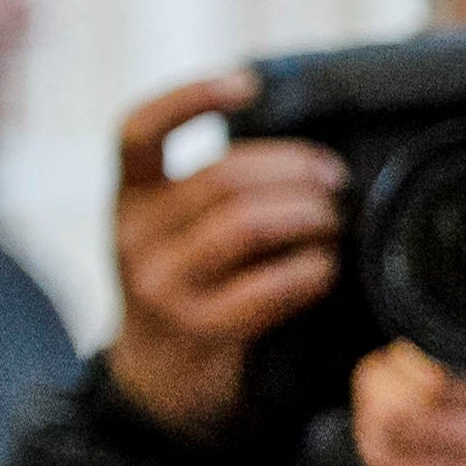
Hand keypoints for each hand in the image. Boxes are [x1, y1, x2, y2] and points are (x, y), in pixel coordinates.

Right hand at [107, 70, 343, 440]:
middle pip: (221, 176)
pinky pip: (269, 286)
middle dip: (293, 168)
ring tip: (335, 220)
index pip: (138, 130)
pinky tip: (326, 267)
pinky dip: (311, 269)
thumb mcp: (177, 235)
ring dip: (308, 216)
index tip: (246, 82)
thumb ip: (214, 195)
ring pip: (247, 225)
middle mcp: (136, 236)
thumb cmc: (189, 292)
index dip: (191, 98)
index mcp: (130, 199)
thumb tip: (307, 158)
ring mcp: (163, 285)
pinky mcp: (199, 328)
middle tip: (334, 177)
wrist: (159, 383)